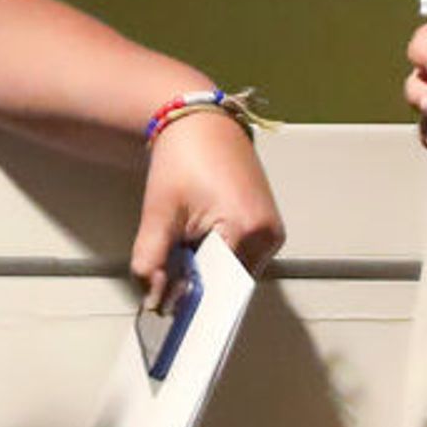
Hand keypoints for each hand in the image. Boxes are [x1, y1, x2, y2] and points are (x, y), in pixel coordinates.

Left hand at [137, 106, 282, 297]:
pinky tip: (202, 239)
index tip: (168, 303)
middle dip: (198, 283)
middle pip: (229, 283)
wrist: (202, 123)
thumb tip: (154, 298)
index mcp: (246, 229)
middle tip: (170, 269)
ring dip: (210, 270)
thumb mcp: (160, 213)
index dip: (190, 297)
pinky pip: (244, 257)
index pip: (219, 287)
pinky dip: (220, 256)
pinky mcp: (269, 226)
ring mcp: (273, 231)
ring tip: (188, 243)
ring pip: (236, 273)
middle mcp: (268, 234)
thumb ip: (152, 260)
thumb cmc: (183, 159)